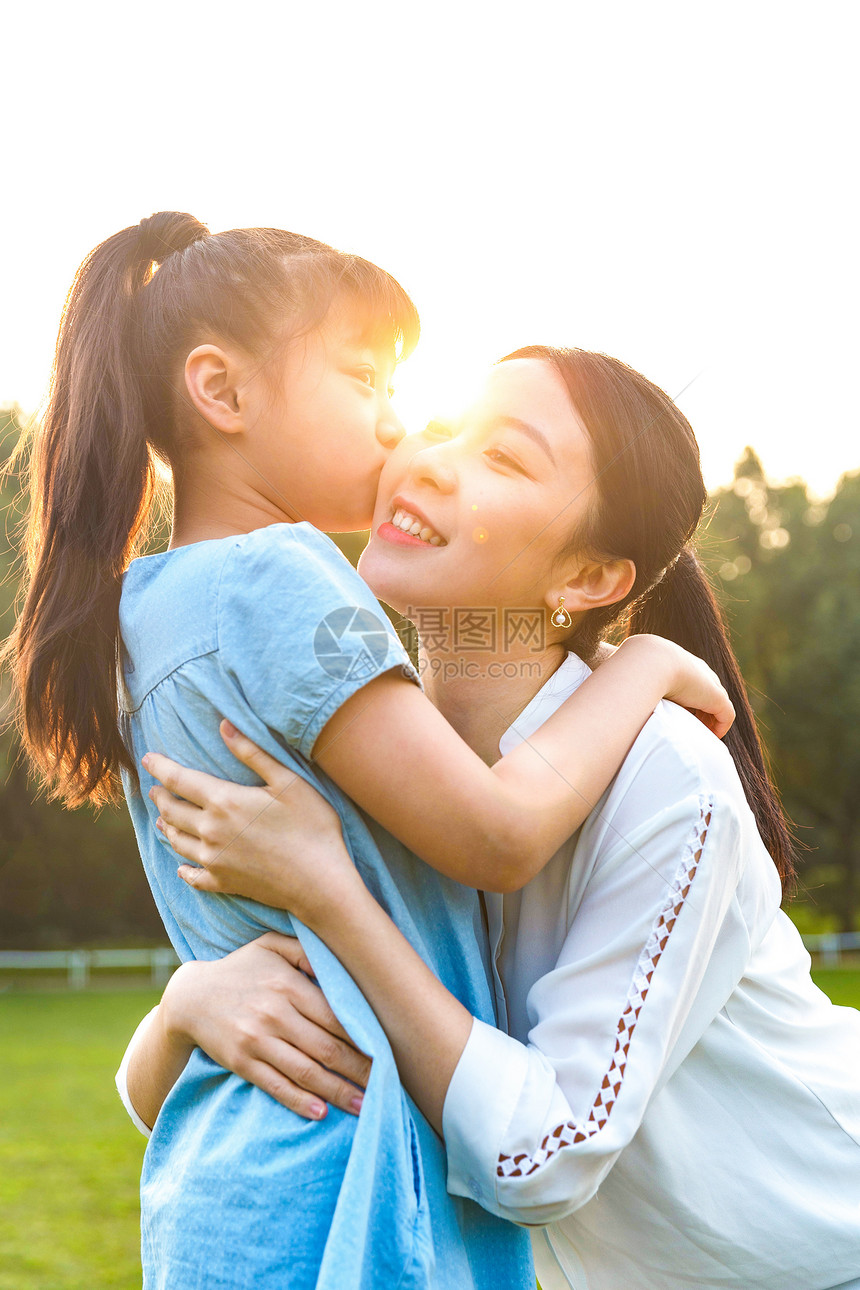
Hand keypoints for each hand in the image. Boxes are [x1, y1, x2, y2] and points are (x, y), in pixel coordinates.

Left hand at [143, 722, 361, 921]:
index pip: (179, 780)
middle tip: (154, 789)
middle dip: (160, 797)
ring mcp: (214, 860)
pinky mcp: (223, 882)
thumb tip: (224, 725)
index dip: (160, 767)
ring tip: (162, 819)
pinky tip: (182, 868)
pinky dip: (184, 870)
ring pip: (178, 842)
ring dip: (167, 827)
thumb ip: (252, 753)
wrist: (320, 881)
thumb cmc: (311, 826)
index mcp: (224, 801)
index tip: (146, 758)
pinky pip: (193, 876)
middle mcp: (210, 831)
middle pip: (172, 811)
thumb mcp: (288, 781)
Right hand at [162, 933, 370, 1119]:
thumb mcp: (271, 946)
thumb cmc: (242, 969)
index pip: (336, 1015)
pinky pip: (276, 1086)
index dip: (364, 1036)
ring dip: (338, 1091)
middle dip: (360, 1070)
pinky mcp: (242, 1063)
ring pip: (306, 1072)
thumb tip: (342, 960)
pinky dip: (300, 1102)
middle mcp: (274, 1013)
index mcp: (287, 984)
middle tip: (387, 1084)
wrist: (190, 997)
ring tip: (364, 1105)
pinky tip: (322, 1112)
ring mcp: (256, 1041)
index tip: (388, 1050)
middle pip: (327, 1048)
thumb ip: (306, 950)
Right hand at [624, 635, 734, 737]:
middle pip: (707, 691)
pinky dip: (720, 726)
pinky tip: (712, 736)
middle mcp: (697, 670)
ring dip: (710, 720)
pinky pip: (726, 715)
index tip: (676, 714)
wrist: (648, 663)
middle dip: (701, 709)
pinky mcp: (716, 697)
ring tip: (700, 735)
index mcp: (678, 662)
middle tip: (691, 727)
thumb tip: (619, 701)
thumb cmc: (633, 670)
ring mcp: (708, 683)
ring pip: (718, 704)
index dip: (686, 699)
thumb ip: (632, 686)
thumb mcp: (633, 676)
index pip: (690, 681)